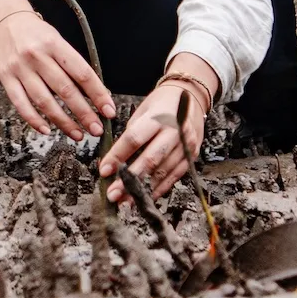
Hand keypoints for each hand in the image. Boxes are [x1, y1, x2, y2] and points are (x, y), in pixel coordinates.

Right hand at [0, 10, 113, 140]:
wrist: (5, 20)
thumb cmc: (36, 33)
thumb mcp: (57, 40)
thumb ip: (72, 64)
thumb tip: (93, 95)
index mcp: (54, 44)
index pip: (82, 73)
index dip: (98, 94)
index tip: (109, 110)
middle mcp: (37, 56)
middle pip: (65, 90)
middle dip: (84, 113)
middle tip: (96, 129)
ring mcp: (19, 68)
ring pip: (44, 101)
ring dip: (63, 122)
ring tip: (77, 134)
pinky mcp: (5, 78)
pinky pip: (21, 104)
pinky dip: (34, 120)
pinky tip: (47, 130)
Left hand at [100, 80, 205, 203]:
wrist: (191, 97)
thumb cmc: (161, 104)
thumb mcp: (142, 111)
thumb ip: (131, 134)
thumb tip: (114, 161)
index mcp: (158, 117)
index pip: (134, 139)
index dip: (117, 156)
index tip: (104, 171)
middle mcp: (175, 132)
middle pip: (150, 160)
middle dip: (130, 180)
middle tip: (114, 194)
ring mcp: (186, 146)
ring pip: (163, 172)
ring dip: (143, 189)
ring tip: (126, 200)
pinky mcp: (192, 156)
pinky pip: (174, 177)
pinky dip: (159, 189)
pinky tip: (146, 197)